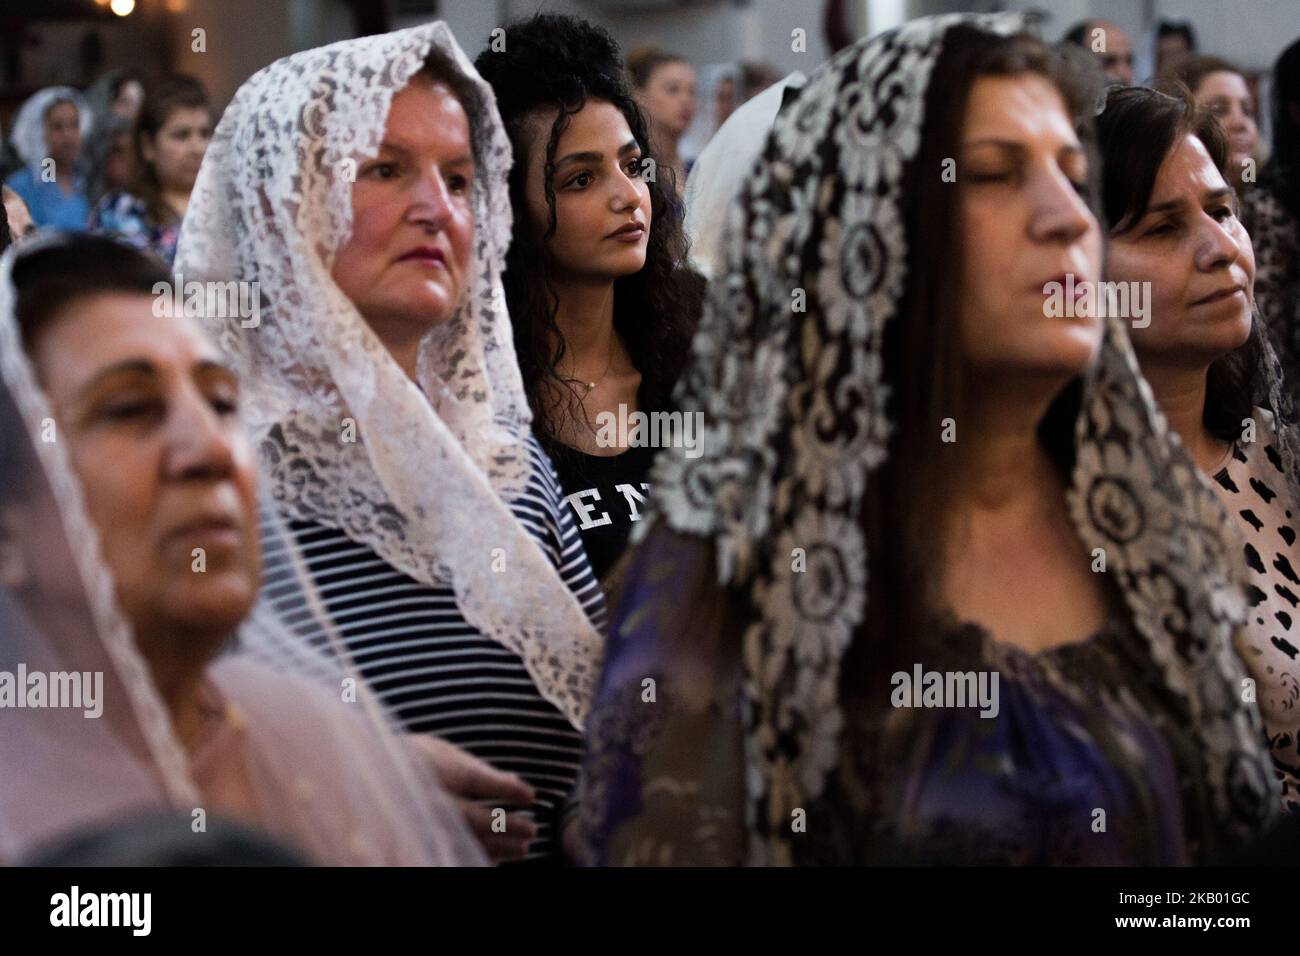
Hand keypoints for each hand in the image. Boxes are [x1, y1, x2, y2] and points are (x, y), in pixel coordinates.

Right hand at [408, 735, 537, 862]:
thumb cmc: (415, 761)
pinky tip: (495, 860)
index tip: (531, 796)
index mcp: (435, 772)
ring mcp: (422, 821)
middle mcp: (427, 799)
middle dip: (504, 825)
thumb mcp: (445, 754)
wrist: (373, 776)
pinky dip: (474, 855)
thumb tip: (516, 782)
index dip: (505, 789)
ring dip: (496, 847)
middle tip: (532, 830)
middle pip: (470, 817)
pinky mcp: (419, 837)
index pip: (475, 780)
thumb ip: (480, 771)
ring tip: (523, 849)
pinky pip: (449, 851)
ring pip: (462, 840)